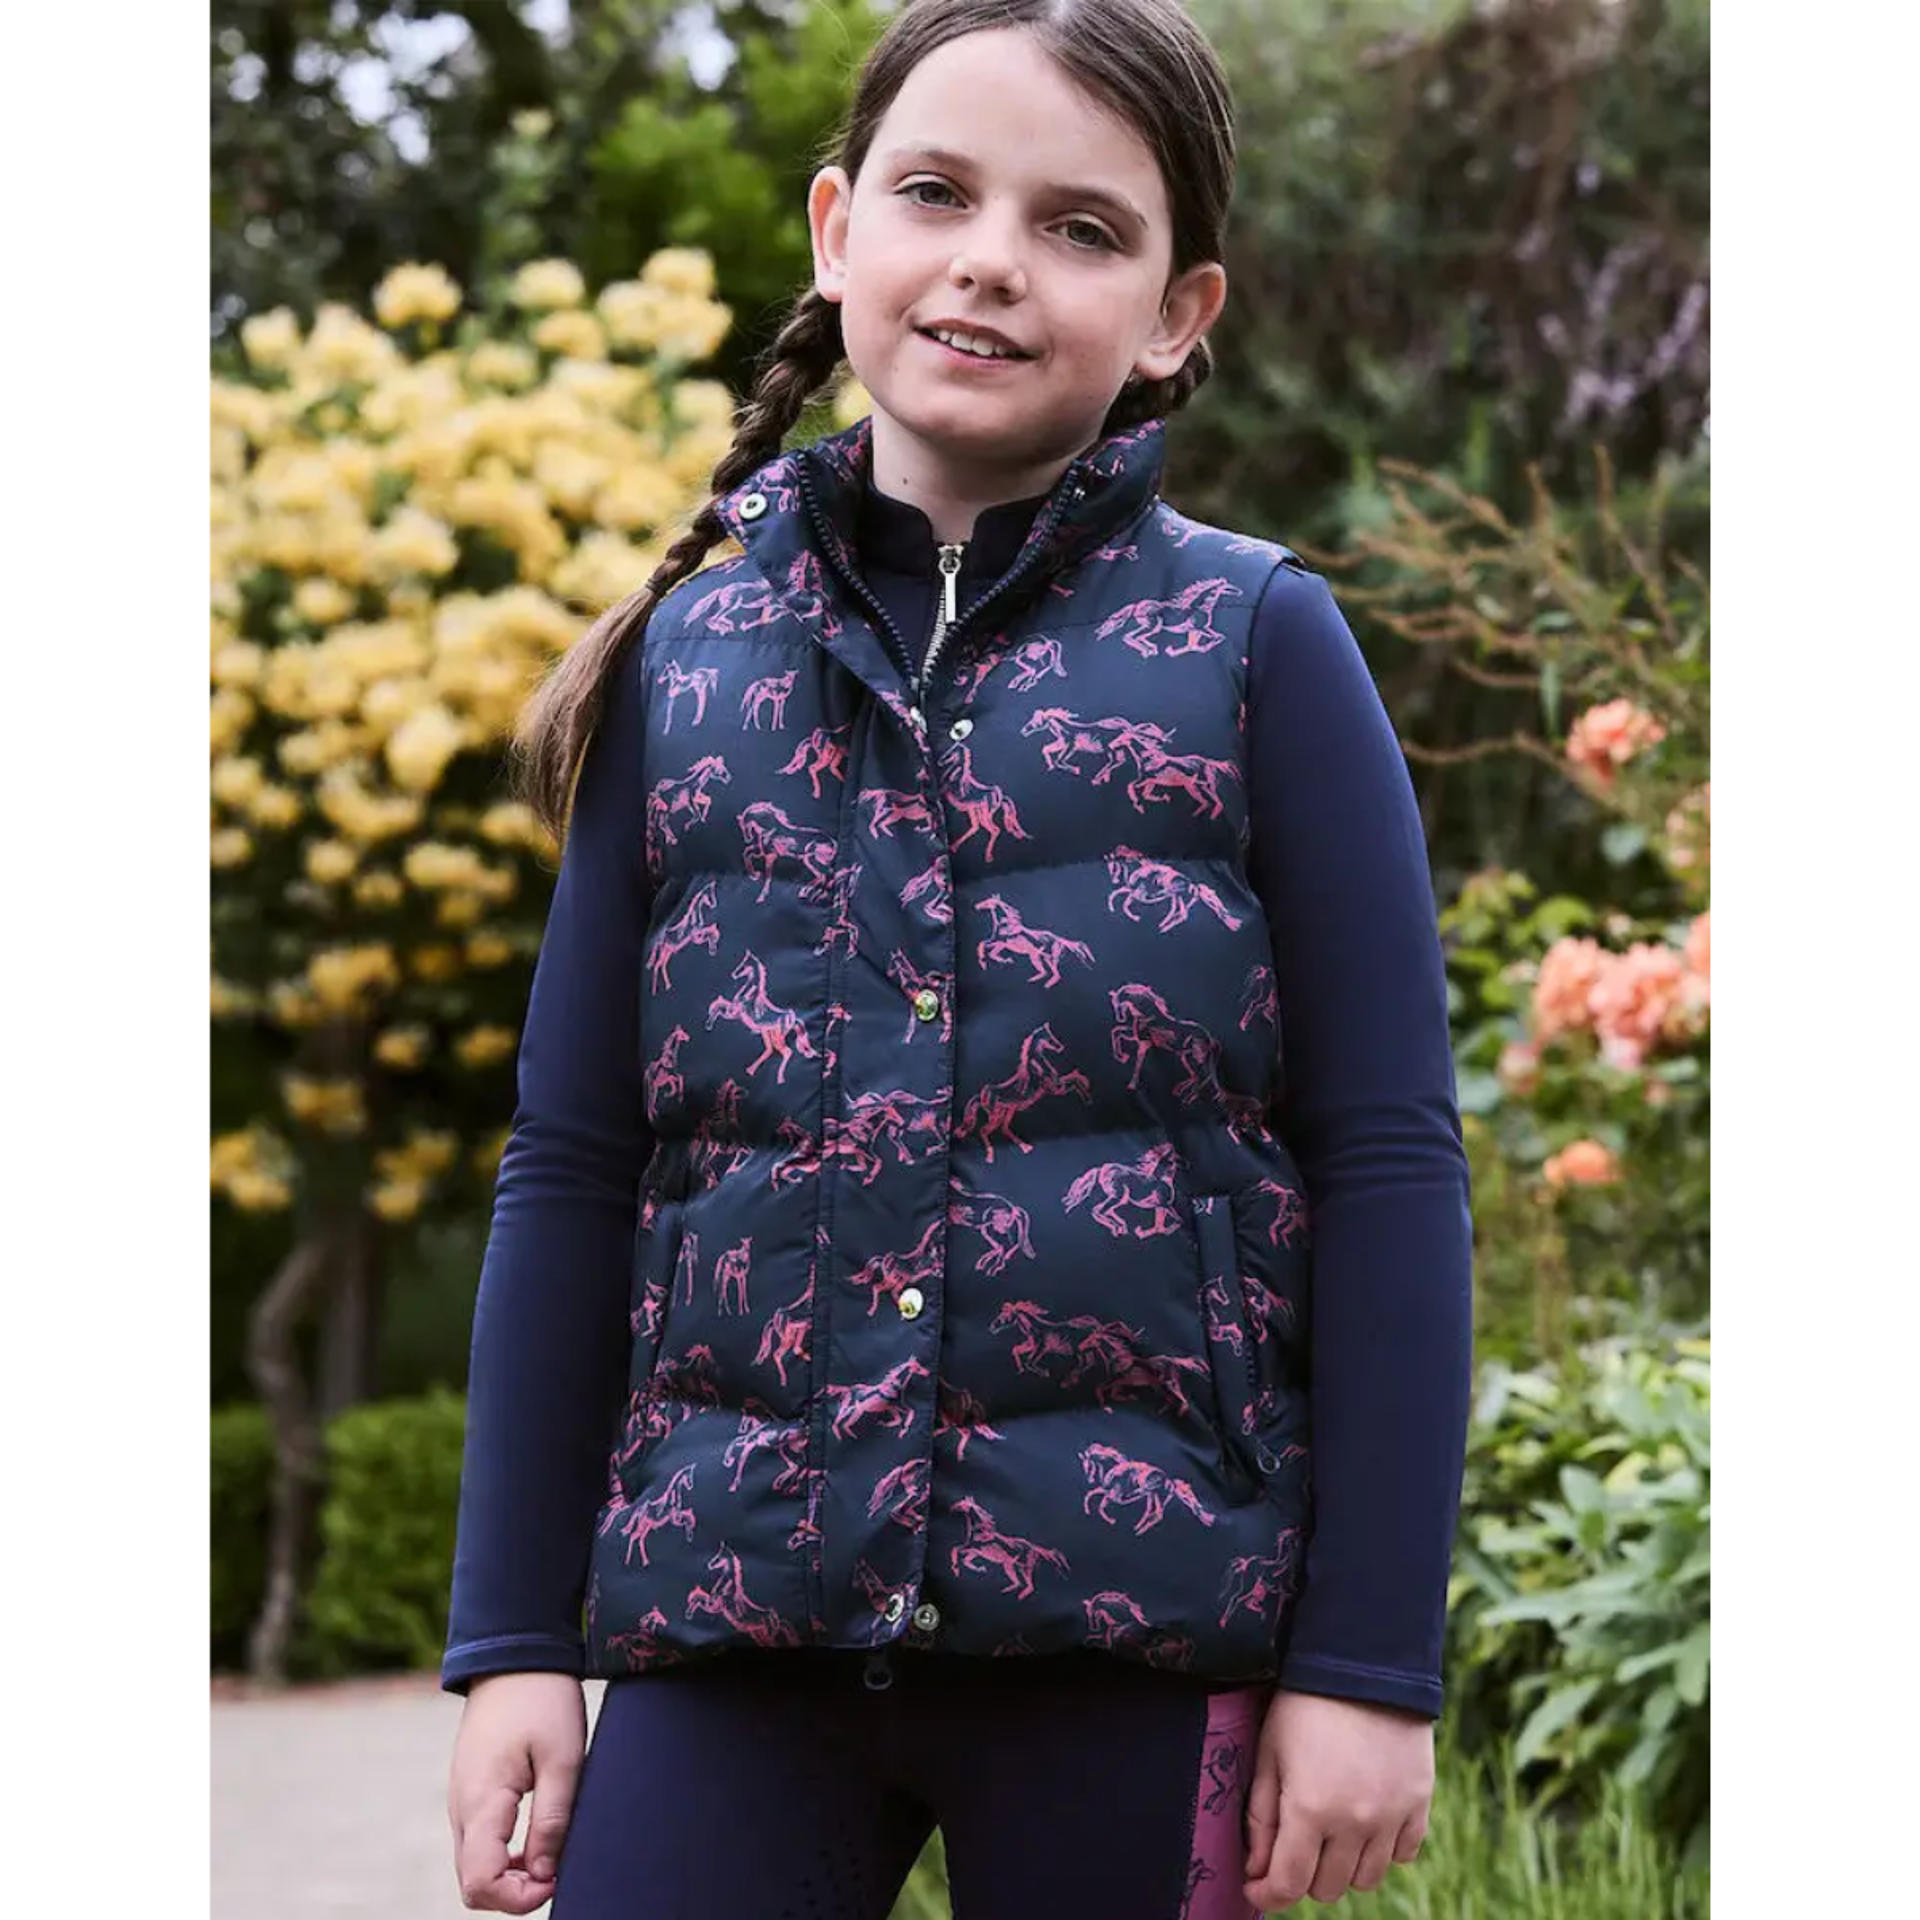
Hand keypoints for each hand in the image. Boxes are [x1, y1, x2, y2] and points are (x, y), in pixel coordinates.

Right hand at [447, 1671, 587, 1912]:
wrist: (515, 1652)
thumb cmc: (543, 1700)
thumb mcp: (564, 1758)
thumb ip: (553, 1820)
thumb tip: (546, 1874)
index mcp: (481, 1803)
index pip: (479, 1884)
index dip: (518, 1899)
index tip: (555, 1878)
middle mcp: (460, 1808)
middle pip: (472, 1883)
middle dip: (514, 1892)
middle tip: (557, 1868)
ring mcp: (460, 1799)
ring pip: (472, 1864)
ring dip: (508, 1873)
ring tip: (551, 1850)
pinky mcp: (468, 1789)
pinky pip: (476, 1841)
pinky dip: (501, 1853)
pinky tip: (534, 1835)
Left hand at [1242, 1689, 1432, 1909]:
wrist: (1366, 1662)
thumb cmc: (1305, 1703)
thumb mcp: (1270, 1751)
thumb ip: (1261, 1816)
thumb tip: (1256, 1870)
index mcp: (1310, 1809)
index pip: (1289, 1883)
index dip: (1267, 1894)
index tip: (1255, 1887)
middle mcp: (1355, 1822)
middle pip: (1328, 1887)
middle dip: (1303, 1875)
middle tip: (1293, 1846)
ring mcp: (1392, 1816)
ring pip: (1367, 1879)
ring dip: (1344, 1866)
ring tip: (1330, 1832)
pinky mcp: (1419, 1804)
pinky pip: (1403, 1854)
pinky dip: (1383, 1850)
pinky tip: (1366, 1822)